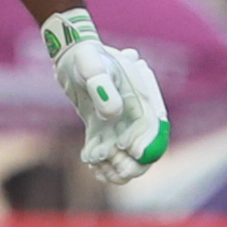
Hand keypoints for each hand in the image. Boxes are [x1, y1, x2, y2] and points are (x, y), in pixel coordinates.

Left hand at [44, 9, 170, 183]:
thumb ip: (103, 87)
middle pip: (144, 145)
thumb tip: (114, 113)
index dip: (148, 142)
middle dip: (134, 163)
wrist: (72, 55)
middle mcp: (136, 113)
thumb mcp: (92, 66)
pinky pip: (107, 150)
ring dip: (117, 166)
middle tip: (116, 170)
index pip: (154, 125)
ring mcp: (120, 122)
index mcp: (142, 97)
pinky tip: (91, 165)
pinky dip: (101, 161)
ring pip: (126, 153)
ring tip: (99, 171)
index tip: (135, 153)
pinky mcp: (104, 127)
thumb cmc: (85, 57)